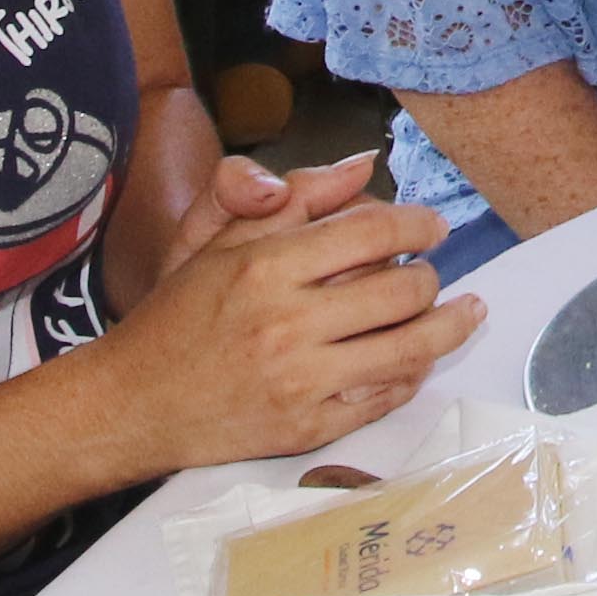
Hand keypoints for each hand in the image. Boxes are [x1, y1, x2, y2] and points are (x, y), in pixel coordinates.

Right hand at [93, 156, 480, 478]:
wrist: (130, 404)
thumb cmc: (175, 317)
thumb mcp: (216, 241)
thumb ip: (290, 198)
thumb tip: (361, 166)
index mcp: (265, 267)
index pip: (371, 231)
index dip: (416, 222)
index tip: (432, 225)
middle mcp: (287, 323)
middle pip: (403, 289)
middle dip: (430, 275)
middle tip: (431, 271)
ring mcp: (301, 382)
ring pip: (409, 349)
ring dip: (449, 327)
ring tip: (466, 312)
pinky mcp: (307, 429)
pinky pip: (385, 398)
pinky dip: (413, 374)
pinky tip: (420, 358)